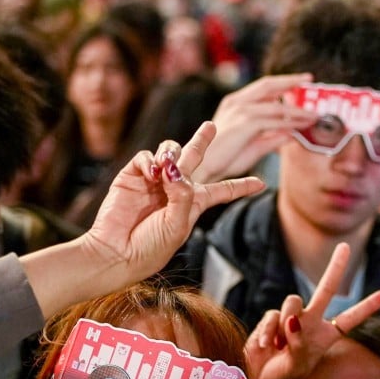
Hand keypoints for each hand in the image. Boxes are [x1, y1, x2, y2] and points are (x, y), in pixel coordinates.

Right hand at [80, 122, 263, 280]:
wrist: (117, 252)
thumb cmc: (151, 246)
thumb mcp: (178, 224)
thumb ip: (183, 195)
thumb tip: (175, 168)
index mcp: (193, 204)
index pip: (222, 191)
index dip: (241, 186)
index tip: (261, 183)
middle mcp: (175, 189)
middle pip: (194, 158)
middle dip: (202, 140)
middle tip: (212, 125)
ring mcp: (154, 181)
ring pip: (170, 152)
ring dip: (172, 153)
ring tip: (168, 166)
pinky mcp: (132, 176)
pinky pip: (146, 157)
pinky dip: (150, 160)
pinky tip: (152, 172)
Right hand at [190, 74, 319, 180]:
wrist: (204, 169)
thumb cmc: (224, 160)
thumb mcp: (253, 146)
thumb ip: (272, 138)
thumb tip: (292, 134)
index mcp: (235, 103)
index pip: (263, 88)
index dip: (282, 83)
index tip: (300, 81)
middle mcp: (237, 102)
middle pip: (268, 84)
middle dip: (290, 80)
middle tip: (309, 79)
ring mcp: (240, 111)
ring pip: (276, 105)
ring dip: (297, 109)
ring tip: (314, 115)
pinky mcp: (245, 124)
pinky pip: (274, 119)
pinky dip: (291, 121)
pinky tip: (302, 125)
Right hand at [245, 243, 379, 378]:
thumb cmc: (283, 377)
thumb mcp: (297, 366)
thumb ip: (299, 343)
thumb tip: (294, 320)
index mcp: (326, 335)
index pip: (350, 319)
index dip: (367, 307)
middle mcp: (311, 322)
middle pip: (326, 289)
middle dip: (335, 267)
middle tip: (344, 246)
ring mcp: (291, 318)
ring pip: (292, 301)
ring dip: (285, 323)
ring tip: (280, 346)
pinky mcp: (272, 318)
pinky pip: (272, 315)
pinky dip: (269, 332)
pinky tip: (266, 347)